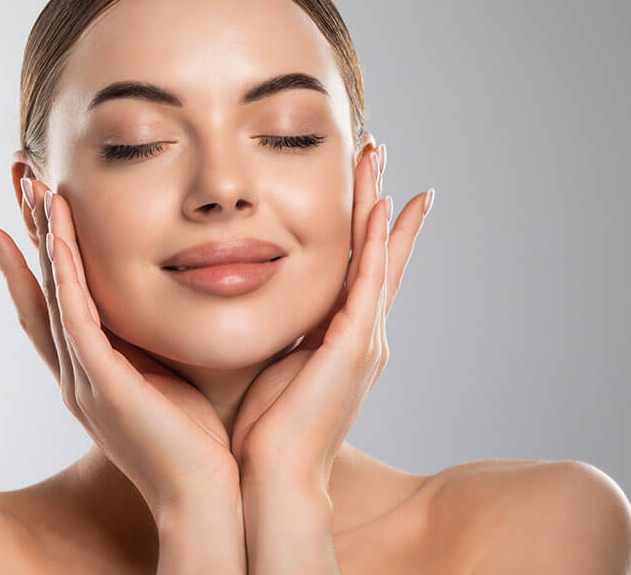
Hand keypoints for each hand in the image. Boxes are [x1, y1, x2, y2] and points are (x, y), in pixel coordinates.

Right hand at [0, 177, 240, 514]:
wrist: (207, 494)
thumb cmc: (203, 437)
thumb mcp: (179, 374)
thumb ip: (172, 338)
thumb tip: (197, 294)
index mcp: (96, 372)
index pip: (58, 305)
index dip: (41, 260)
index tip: (35, 215)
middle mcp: (78, 372)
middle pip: (42, 291)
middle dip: (31, 237)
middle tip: (22, 185)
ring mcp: (83, 377)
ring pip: (53, 294)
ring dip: (44, 240)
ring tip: (33, 190)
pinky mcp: (100, 382)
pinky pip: (75, 316)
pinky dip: (64, 272)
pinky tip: (58, 234)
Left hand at [230, 137, 434, 490]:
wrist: (272, 480)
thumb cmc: (265, 432)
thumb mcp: (271, 366)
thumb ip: (273, 332)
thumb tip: (248, 300)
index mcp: (341, 339)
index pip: (358, 267)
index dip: (363, 223)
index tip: (362, 180)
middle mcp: (362, 334)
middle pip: (376, 250)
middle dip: (376, 196)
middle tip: (377, 149)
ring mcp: (363, 339)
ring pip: (377, 254)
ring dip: (377, 201)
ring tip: (379, 155)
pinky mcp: (353, 347)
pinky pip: (369, 283)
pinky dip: (378, 243)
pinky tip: (381, 204)